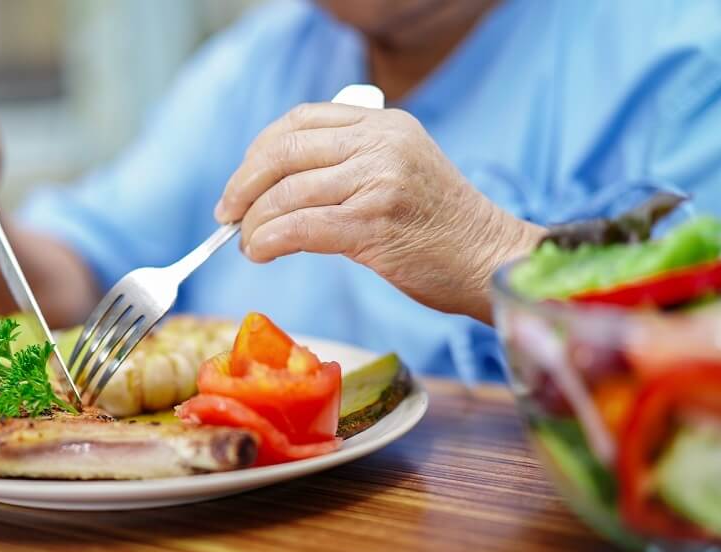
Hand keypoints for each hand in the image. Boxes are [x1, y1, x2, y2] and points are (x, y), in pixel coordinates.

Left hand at [214, 103, 542, 321]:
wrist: (492, 260)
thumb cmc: (442, 228)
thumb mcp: (400, 171)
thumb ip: (349, 165)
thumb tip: (275, 187)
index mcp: (383, 124)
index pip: (300, 122)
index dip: (258, 152)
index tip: (241, 184)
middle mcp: (380, 144)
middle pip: (284, 151)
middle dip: (244, 185)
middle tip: (227, 215)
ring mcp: (379, 181)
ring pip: (287, 192)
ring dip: (253, 222)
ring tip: (247, 244)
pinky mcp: (375, 224)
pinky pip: (301, 227)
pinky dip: (269, 240)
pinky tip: (261, 253)